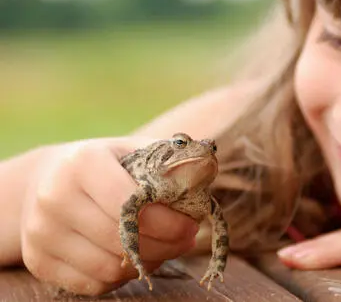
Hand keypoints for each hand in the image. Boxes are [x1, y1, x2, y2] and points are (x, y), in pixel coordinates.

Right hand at [20, 137, 198, 295]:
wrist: (45, 180)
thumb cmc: (106, 164)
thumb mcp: (134, 151)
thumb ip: (170, 161)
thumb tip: (207, 170)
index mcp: (82, 163)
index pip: (130, 204)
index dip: (167, 221)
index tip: (191, 226)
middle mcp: (54, 197)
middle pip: (121, 240)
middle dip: (164, 245)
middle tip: (186, 240)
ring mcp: (40, 232)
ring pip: (109, 268)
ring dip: (147, 263)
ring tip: (164, 248)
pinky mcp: (37, 260)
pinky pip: (93, 284)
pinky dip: (123, 276)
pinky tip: (136, 257)